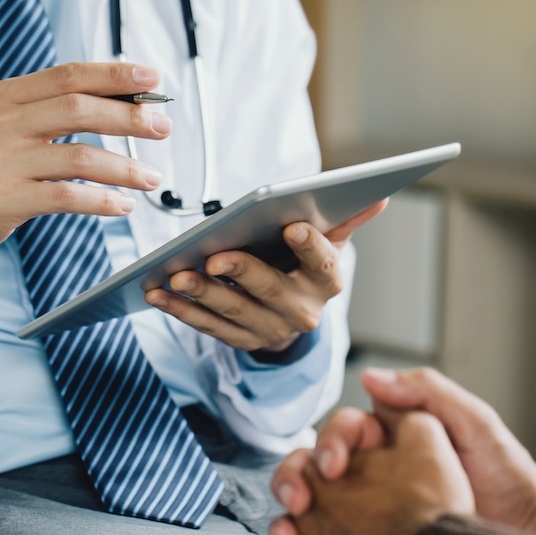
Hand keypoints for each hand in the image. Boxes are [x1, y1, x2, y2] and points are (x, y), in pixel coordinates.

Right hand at [0, 63, 170, 267]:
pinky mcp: (5, 200)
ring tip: (151, 177)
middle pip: (79, 109)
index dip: (114, 74)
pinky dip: (102, 200)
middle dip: (130, 115)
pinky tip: (122, 205)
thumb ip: (47, 110)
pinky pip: (66, 196)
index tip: (152, 77)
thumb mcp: (1, 125)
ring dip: (124, 167)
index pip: (68, 75)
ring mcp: (1, 163)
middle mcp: (1, 125)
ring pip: (79, 156)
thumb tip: (117, 99)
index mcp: (4, 97)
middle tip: (162, 126)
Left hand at [144, 200, 386, 351]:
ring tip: (176, 274)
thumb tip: (378, 193)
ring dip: (202, 293)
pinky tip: (158, 292)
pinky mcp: (240, 341)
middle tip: (215, 256)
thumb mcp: (329, 243)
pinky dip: (181, 310)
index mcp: (326, 281)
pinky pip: (207, 327)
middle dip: (241, 272)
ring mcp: (269, 329)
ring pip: (233, 311)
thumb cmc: (306, 266)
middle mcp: (301, 311)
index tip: (292, 225)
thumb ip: (346, 219)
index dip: (309, 245)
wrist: (294, 315)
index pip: (322, 263)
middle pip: (270, 289)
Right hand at [302, 368, 535, 533]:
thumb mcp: (474, 420)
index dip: (332, 441)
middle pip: (318, 461)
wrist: (528, 525)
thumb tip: (370, 377)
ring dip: (294, 505)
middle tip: (298, 495)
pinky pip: (332, 530)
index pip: (345, 427)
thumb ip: (427, 391)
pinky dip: (308, 534)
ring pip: (317, 497)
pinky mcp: (371, 530)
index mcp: (394, 432)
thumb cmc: (507, 472)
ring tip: (289, 525)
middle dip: (296, 472)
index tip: (334, 465)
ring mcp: (372, 502)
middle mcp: (376, 465)